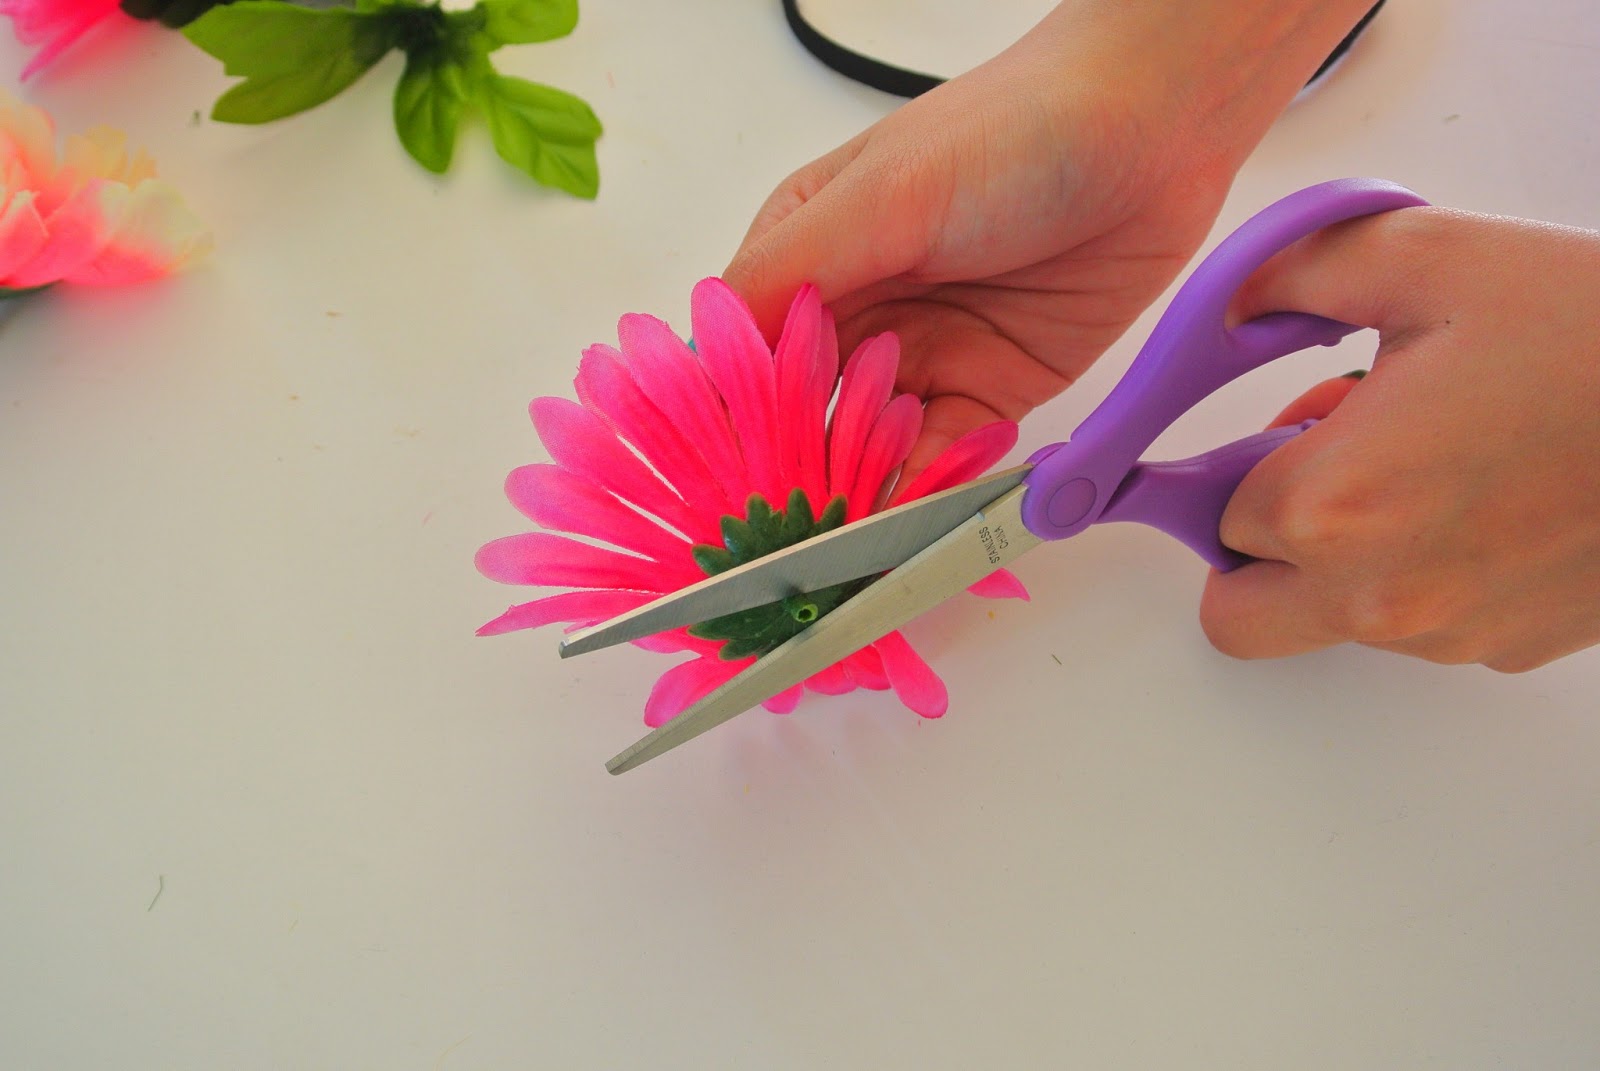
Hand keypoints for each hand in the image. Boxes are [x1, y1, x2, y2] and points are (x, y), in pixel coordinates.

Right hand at [723, 1, 1378, 481]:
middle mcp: (853, 311)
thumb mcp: (885, 193)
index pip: (742, 349)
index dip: (727, 413)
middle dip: (788, 468)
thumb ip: (790, 271)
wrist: (1154, 134)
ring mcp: (919, 357)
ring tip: (838, 538)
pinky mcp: (986, 394)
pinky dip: (921, 489)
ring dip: (852, 488)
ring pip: (863, 444)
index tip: (716, 477)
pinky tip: (906, 517)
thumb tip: (700, 348)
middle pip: (797, 411)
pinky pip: (939, 457)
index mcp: (805, 250)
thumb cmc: (1010, 135)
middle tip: (777, 531)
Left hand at [1204, 208, 1599, 671]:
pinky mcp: (1509, 648)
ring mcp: (1448, 634)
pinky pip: (1420, 624)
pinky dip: (1424, 571)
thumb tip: (1230, 304)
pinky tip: (1489, 493)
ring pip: (1333, 616)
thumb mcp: (1433, 258)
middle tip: (1321, 469)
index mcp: (1335, 504)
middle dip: (1255, 546)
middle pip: (1240, 611)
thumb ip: (1295, 274)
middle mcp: (1379, 593)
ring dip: (1350, 551)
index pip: (1210, 512)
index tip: (1285, 426)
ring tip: (1437, 456)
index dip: (1240, 458)